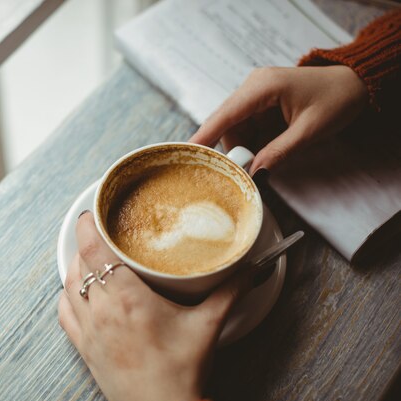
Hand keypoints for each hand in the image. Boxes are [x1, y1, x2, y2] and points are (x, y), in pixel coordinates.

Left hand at [57, 212, 252, 400]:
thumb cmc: (181, 372)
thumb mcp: (207, 326)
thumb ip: (228, 292)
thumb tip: (248, 270)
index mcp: (127, 298)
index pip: (94, 251)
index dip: (87, 226)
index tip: (90, 213)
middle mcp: (101, 311)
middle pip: (81, 264)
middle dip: (86, 243)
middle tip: (99, 232)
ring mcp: (89, 330)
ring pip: (69, 286)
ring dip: (77, 267)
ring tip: (92, 258)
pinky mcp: (83, 348)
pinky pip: (64, 313)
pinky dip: (67, 296)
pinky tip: (77, 291)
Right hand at [189, 66, 368, 173]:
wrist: (355, 84)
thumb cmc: (337, 100)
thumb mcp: (309, 131)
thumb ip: (279, 153)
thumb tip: (254, 175)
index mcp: (263, 86)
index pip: (225, 115)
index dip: (204, 136)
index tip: (185, 152)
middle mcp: (252, 86)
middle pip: (225, 123)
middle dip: (229, 149)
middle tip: (235, 173)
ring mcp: (254, 93)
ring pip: (233, 128)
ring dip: (243, 148)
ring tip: (260, 162)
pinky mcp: (259, 102)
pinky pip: (245, 127)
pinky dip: (252, 143)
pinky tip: (264, 151)